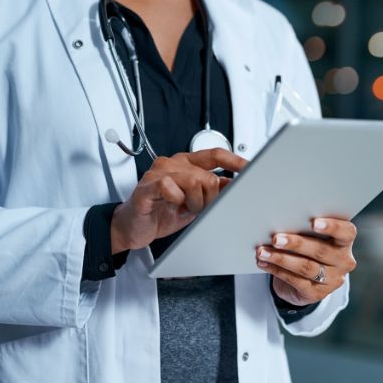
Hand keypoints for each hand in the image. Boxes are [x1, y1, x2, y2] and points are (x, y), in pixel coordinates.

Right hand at [110, 149, 246, 252]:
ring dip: (194, 202)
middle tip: (200, 209)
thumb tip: (237, 186)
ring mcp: (159, 172)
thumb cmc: (161, 212)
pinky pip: (170, 187)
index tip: (250, 169)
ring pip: (193, 180)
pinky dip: (176, 200)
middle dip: (210, 198)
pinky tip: (170, 206)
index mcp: (187, 164)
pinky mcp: (147, 185)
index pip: (215, 155)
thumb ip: (213, 191)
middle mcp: (173, 163)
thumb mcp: (195, 203)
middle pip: (208, 175)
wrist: (132, 228)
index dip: (235, 161)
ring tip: (184, 209)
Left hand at [256, 218, 356, 305]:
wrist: (305, 281)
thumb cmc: (308, 249)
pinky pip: (296, 281)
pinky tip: (264, 263)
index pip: (346, 232)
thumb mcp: (312, 238)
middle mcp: (343, 261)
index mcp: (345, 242)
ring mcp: (333, 280)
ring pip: (306, 267)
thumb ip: (305, 230)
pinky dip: (277, 271)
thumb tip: (282, 222)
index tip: (314, 222)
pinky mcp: (317, 294)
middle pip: (321, 250)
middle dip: (296, 244)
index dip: (332, 227)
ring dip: (281, 259)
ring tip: (263, 252)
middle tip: (276, 239)